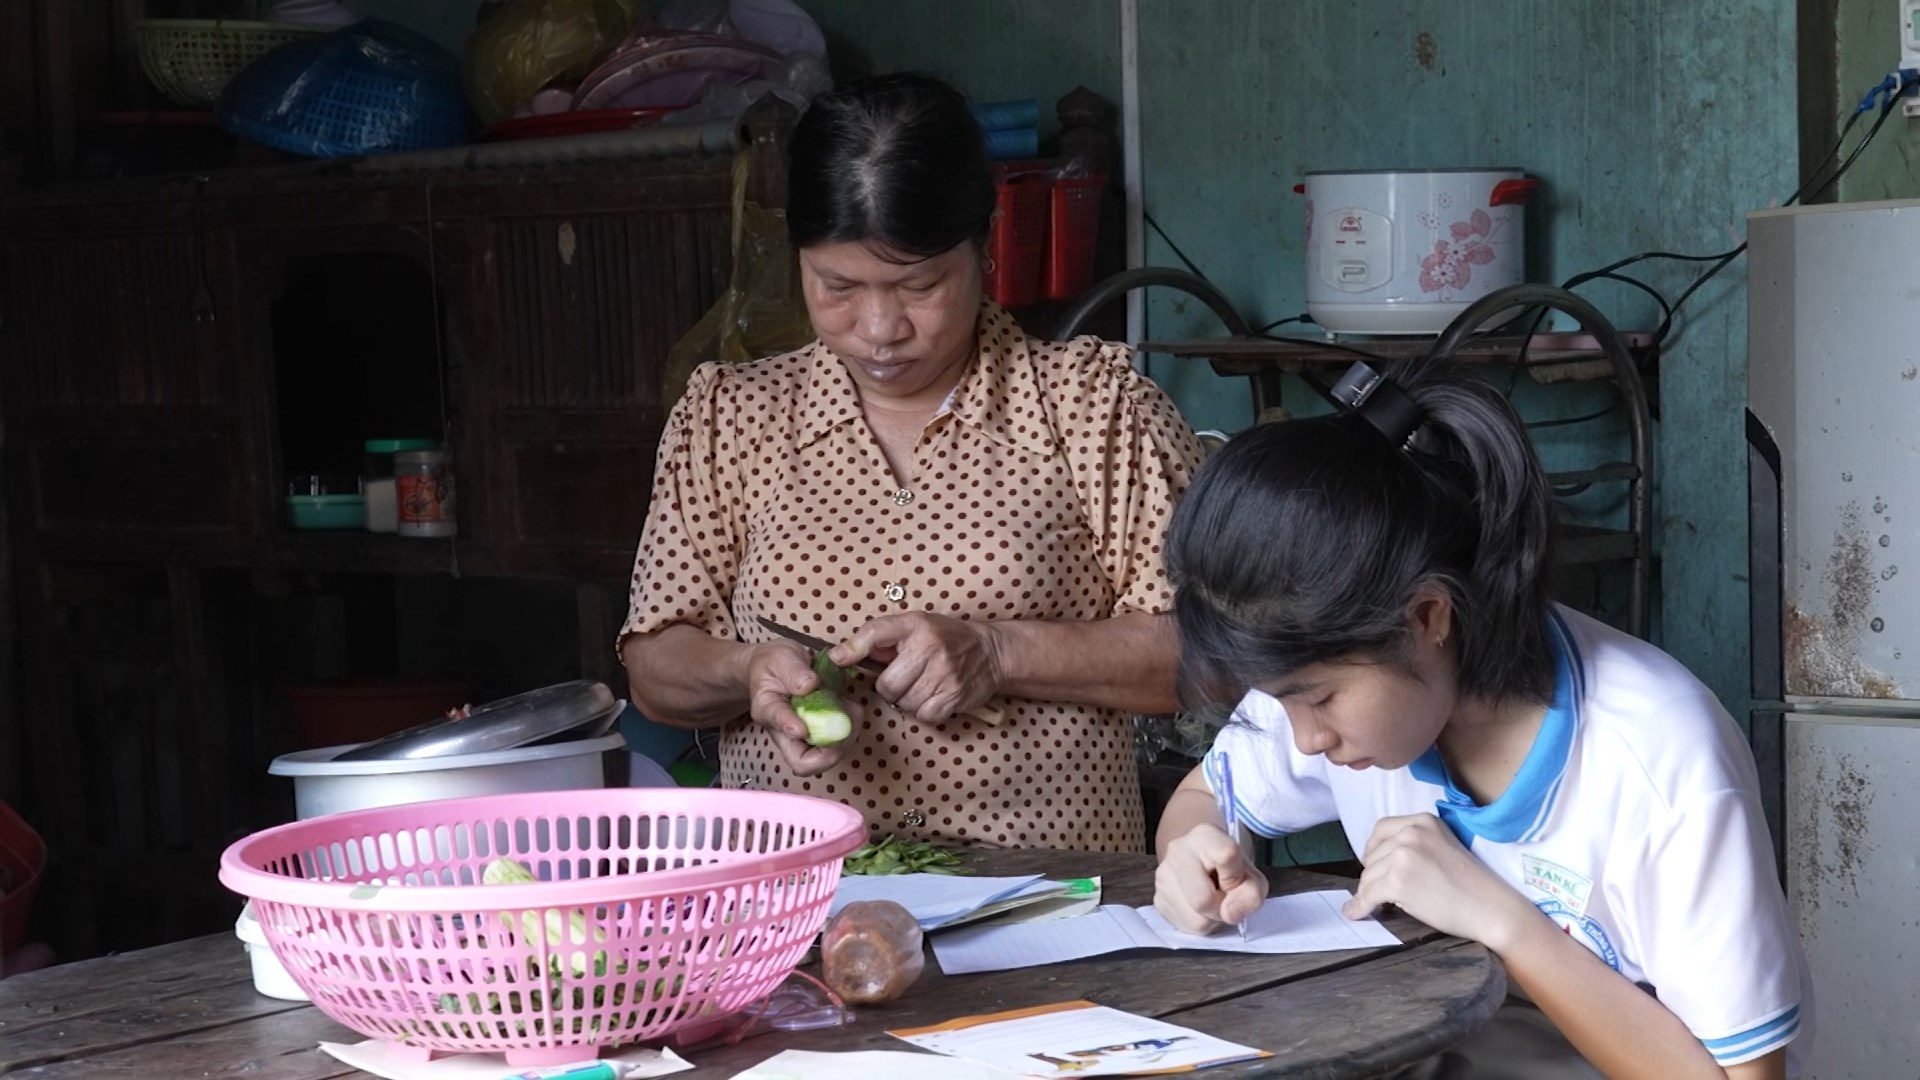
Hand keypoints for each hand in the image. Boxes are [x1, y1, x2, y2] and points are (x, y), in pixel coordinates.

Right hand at [743, 642, 854, 776]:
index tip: (801, 728)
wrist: (774, 670)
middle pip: (803, 763)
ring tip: (850, 710)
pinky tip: (850, 709)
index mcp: (768, 709)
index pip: (777, 725)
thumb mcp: (781, 656)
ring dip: (845, 740)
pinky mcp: (818, 736)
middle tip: (844, 724)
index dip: (790, 728)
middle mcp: (783, 731)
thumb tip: (808, 685)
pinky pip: (837, 746)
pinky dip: (850, 731)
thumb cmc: (774, 663)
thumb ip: (793, 670)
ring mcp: (802, 738)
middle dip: (830, 751)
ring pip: (824, 759)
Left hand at [835, 613, 1003, 724]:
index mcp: (917, 626)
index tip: (837, 659)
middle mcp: (931, 649)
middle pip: (887, 685)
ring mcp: (945, 676)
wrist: (990, 652)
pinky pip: (924, 716)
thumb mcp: (914, 624)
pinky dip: (925, 711)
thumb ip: (878, 636)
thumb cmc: (945, 637)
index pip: (876, 633)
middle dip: (891, 685)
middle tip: (905, 676)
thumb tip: (839, 655)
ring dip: (908, 699)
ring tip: (922, 685)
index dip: (854, 648)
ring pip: (904, 703)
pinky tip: (933, 696)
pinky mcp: (955, 698)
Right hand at [1153, 823, 1268, 934]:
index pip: (1226, 856)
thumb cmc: (1232, 870)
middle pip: (1202, 898)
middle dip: (1221, 907)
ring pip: (1195, 918)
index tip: (1236, 880)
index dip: (1236, 878)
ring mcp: (1163, 876)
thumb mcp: (1253, 877)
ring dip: (1211, 919)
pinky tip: (1200, 909)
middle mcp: (1177, 850)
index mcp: (1204, 835)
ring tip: (1213, 902)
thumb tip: (1230, 914)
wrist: (1205, 866)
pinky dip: (1200, 923)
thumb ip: (1252, 894)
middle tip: (1225, 899)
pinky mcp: (1158, 899)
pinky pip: (1185, 926)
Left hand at [1343, 813, 1537, 948]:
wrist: (1491, 908)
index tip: (1372, 863)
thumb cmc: (1471, 884)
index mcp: (1423, 821)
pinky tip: (1356, 913)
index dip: (1373, 849)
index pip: (1381, 829)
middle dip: (1373, 874)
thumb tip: (1379, 862)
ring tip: (1375, 904)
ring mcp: (1404, 855)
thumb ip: (1414, 845)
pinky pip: (1368, 895)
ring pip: (1368, 875)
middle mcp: (1411, 832)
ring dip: (1368, 892)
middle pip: (1373, 855)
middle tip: (1379, 890)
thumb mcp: (1442, 846)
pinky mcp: (1398, 880)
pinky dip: (1360, 906)